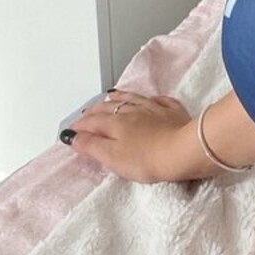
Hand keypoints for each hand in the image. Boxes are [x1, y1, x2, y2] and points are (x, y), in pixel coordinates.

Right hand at [59, 89, 198, 184]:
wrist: (183, 151)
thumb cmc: (146, 158)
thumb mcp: (112, 157)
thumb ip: (91, 146)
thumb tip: (73, 136)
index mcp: (115, 123)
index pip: (92, 122)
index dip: (80, 126)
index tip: (71, 130)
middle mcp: (133, 111)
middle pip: (109, 107)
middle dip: (95, 109)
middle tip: (87, 112)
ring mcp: (154, 109)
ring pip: (133, 99)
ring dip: (119, 98)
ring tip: (110, 96)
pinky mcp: (173, 113)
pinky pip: (160, 101)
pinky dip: (151, 99)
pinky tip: (151, 99)